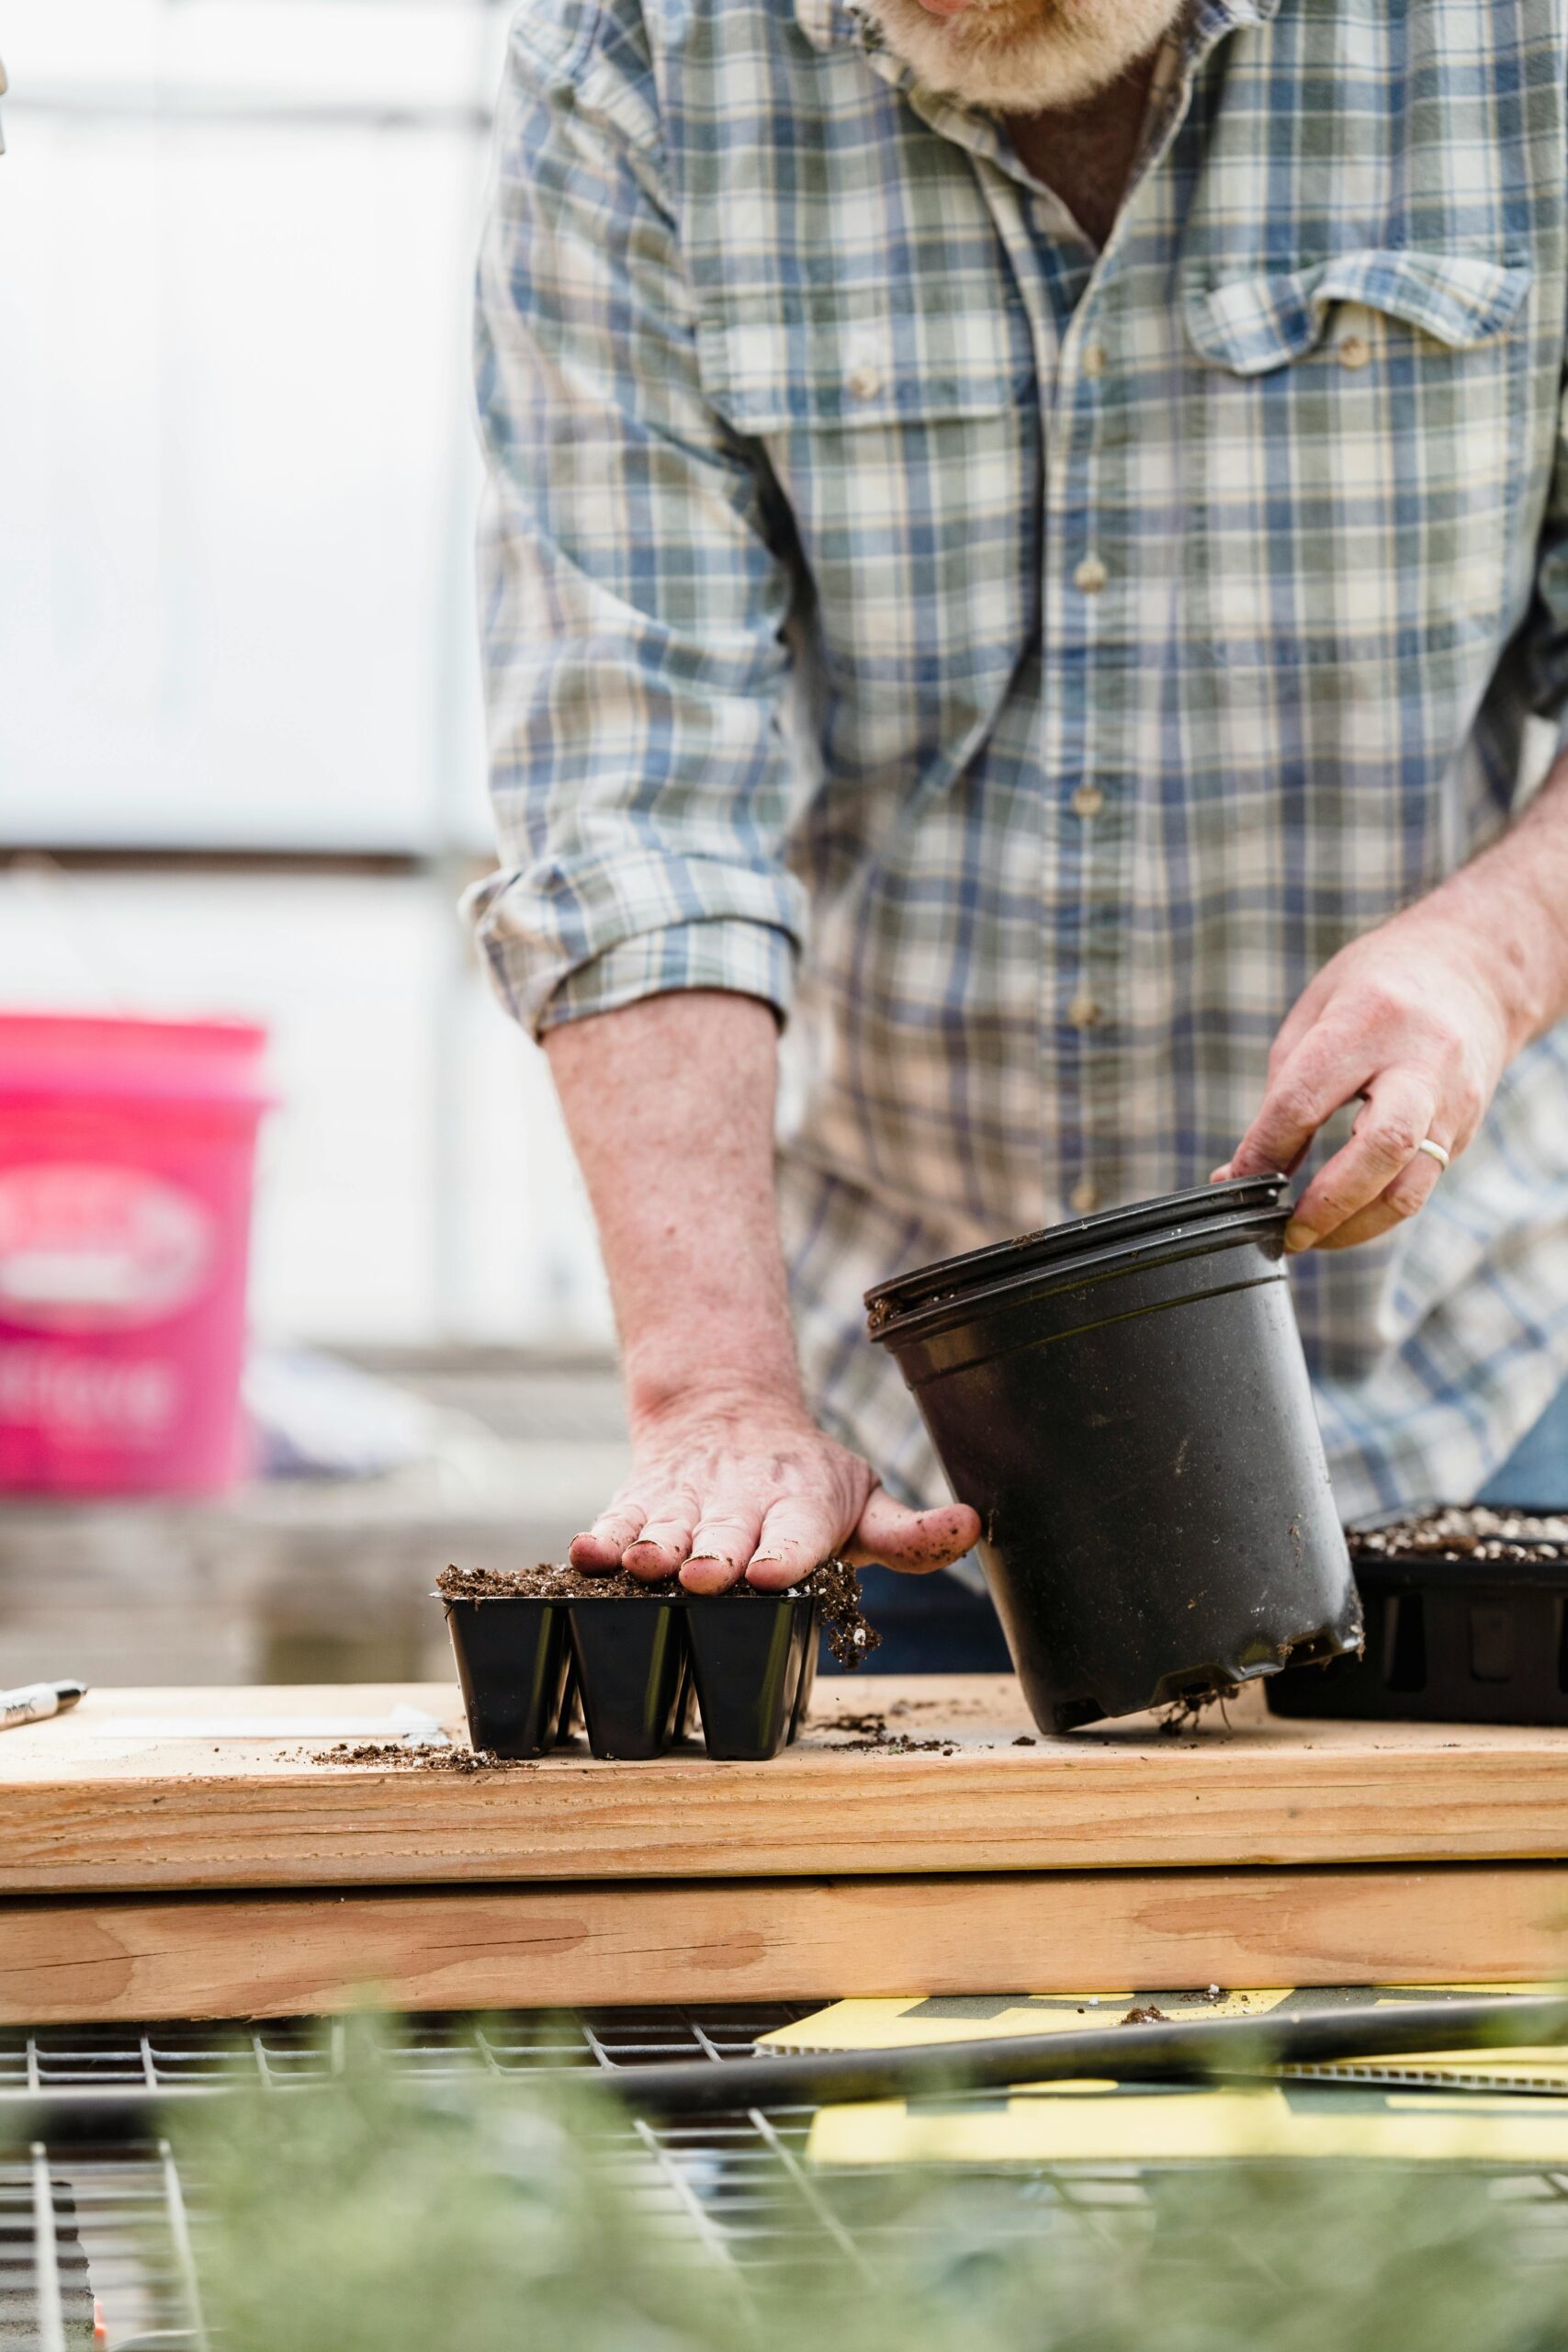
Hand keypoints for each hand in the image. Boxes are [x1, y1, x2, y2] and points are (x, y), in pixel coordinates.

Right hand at [568, 1392, 980, 1592]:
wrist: (725, 1411)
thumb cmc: (806, 1482)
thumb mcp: (863, 1500)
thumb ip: (910, 1532)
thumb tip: (972, 1524)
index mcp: (802, 1502)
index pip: (795, 1532)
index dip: (781, 1554)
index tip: (768, 1573)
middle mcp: (741, 1500)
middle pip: (725, 1533)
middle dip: (713, 1556)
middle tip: (702, 1575)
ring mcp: (686, 1501)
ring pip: (667, 1527)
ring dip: (652, 1546)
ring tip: (643, 1563)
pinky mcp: (641, 1501)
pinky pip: (617, 1519)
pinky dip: (601, 1538)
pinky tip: (586, 1554)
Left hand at [1219, 899, 1526, 1251]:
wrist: (1476, 967)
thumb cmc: (1377, 985)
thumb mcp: (1318, 1011)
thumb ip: (1283, 1091)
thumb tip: (1241, 1172)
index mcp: (1368, 1018)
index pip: (1307, 1099)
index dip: (1264, 1150)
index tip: (1234, 1182)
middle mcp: (1422, 1060)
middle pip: (1381, 1149)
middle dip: (1327, 1204)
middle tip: (1286, 1234)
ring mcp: (1453, 1099)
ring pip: (1410, 1187)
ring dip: (1354, 1228)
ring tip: (1308, 1239)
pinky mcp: (1465, 1128)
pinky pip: (1420, 1185)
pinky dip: (1375, 1212)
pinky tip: (1341, 1217)